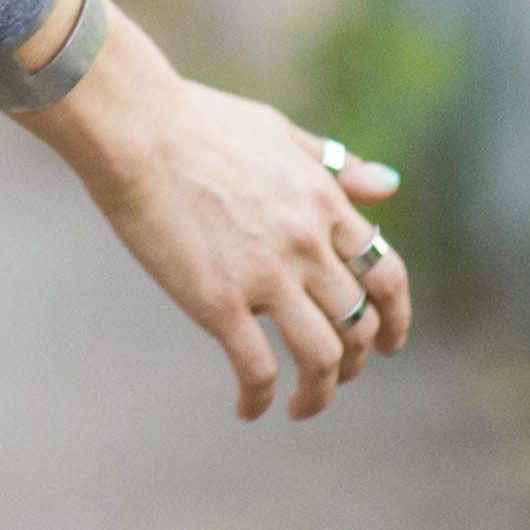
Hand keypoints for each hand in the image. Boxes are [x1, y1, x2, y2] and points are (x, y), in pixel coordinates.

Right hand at [10, 0, 415, 419]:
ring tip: (300, 406)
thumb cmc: (196, 122)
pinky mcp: (219, 301)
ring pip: (323, 357)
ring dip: (319, 394)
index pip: (386, 275)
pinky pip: (258, 369)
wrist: (134, 128)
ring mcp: (266, 274)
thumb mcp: (279, 133)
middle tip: (334, 376)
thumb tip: (388, 187)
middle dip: (356, 363)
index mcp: (323, 202)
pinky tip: (247, 407)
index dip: (395, 317)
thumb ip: (334, 164)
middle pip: (359, 324)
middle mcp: (307, 243)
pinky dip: (260, 398)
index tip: (387, 344)